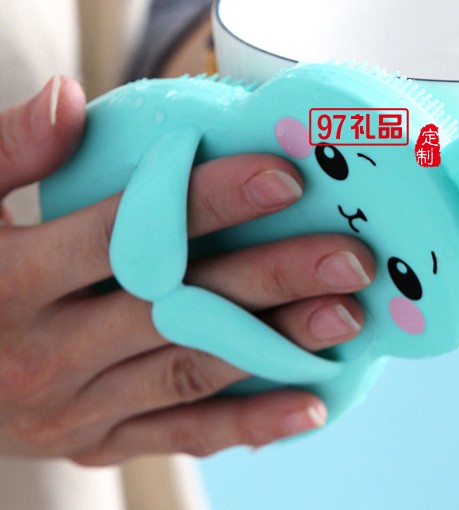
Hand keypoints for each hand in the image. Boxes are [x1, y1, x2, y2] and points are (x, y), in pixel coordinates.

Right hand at [0, 79, 374, 463]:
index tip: (284, 177)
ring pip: (190, 371)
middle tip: (348, 256)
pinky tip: (311, 402)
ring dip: (275, 345)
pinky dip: (247, 423)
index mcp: (11, 281)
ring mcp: (72, 410)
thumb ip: (10, 151)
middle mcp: (43, 353)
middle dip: (268, 279)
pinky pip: (179, 435)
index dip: (205, 203)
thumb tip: (66, 93)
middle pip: (176, 307)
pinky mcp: (94, 442)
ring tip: (347, 316)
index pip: (125, 234)